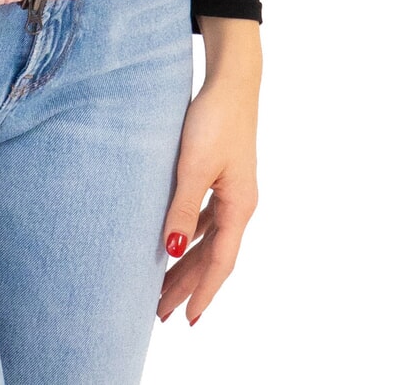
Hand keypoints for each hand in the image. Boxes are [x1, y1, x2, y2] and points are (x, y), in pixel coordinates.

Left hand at [157, 57, 260, 326]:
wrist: (231, 81)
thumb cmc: (215, 120)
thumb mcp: (194, 166)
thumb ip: (183, 208)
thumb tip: (171, 251)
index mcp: (238, 207)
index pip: (220, 262)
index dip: (204, 291)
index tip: (188, 319)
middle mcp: (239, 204)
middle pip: (212, 255)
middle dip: (188, 284)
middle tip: (162, 312)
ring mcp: (231, 189)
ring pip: (207, 238)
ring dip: (186, 262)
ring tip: (162, 285)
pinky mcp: (221, 174)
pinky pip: (205, 217)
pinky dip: (188, 234)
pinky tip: (173, 241)